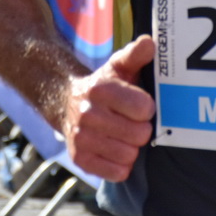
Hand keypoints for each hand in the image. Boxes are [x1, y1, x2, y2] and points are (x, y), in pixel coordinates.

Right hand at [61, 36, 156, 181]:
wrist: (66, 102)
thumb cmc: (103, 86)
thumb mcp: (118, 66)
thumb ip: (135, 54)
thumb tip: (150, 43)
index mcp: (100, 90)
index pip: (144, 108)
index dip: (147, 108)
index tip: (141, 105)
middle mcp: (87, 114)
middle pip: (139, 134)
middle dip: (142, 129)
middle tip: (134, 123)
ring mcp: (82, 138)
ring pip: (128, 155)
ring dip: (132, 148)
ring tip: (124, 136)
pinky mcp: (80, 159)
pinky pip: (116, 173)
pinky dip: (121, 165)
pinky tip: (116, 150)